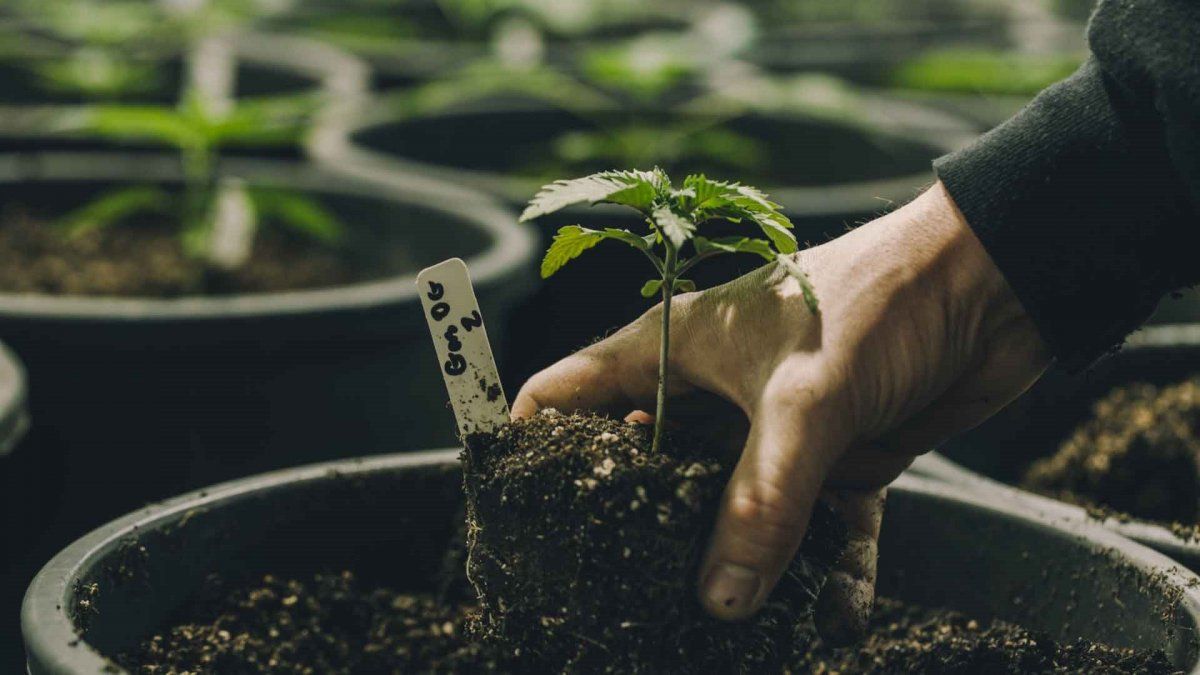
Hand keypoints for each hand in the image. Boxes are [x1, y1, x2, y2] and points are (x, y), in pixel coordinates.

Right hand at [512, 182, 1048, 639]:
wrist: (995, 283)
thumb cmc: (874, 304)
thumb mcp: (803, 400)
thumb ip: (759, 501)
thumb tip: (718, 604)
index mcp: (670, 351)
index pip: (567, 397)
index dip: (529, 451)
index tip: (511, 523)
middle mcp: (710, 393)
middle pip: (646, 472)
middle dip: (635, 534)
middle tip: (615, 600)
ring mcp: (772, 429)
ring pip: (733, 510)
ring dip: (736, 567)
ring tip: (720, 633)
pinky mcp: (836, 458)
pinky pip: (819, 528)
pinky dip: (829, 571)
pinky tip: (834, 618)